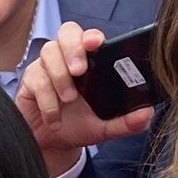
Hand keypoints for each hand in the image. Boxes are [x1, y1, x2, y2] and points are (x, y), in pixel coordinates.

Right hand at [15, 22, 154, 177]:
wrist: (53, 145)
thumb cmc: (79, 127)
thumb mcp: (105, 128)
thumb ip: (127, 122)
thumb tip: (147, 114)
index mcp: (89, 62)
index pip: (89, 37)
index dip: (91, 36)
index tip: (96, 44)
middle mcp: (67, 58)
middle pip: (67, 31)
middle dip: (73, 47)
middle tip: (79, 70)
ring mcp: (46, 66)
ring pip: (49, 53)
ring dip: (60, 76)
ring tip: (69, 100)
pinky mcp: (29, 80)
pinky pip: (36, 79)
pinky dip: (48, 101)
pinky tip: (55, 118)